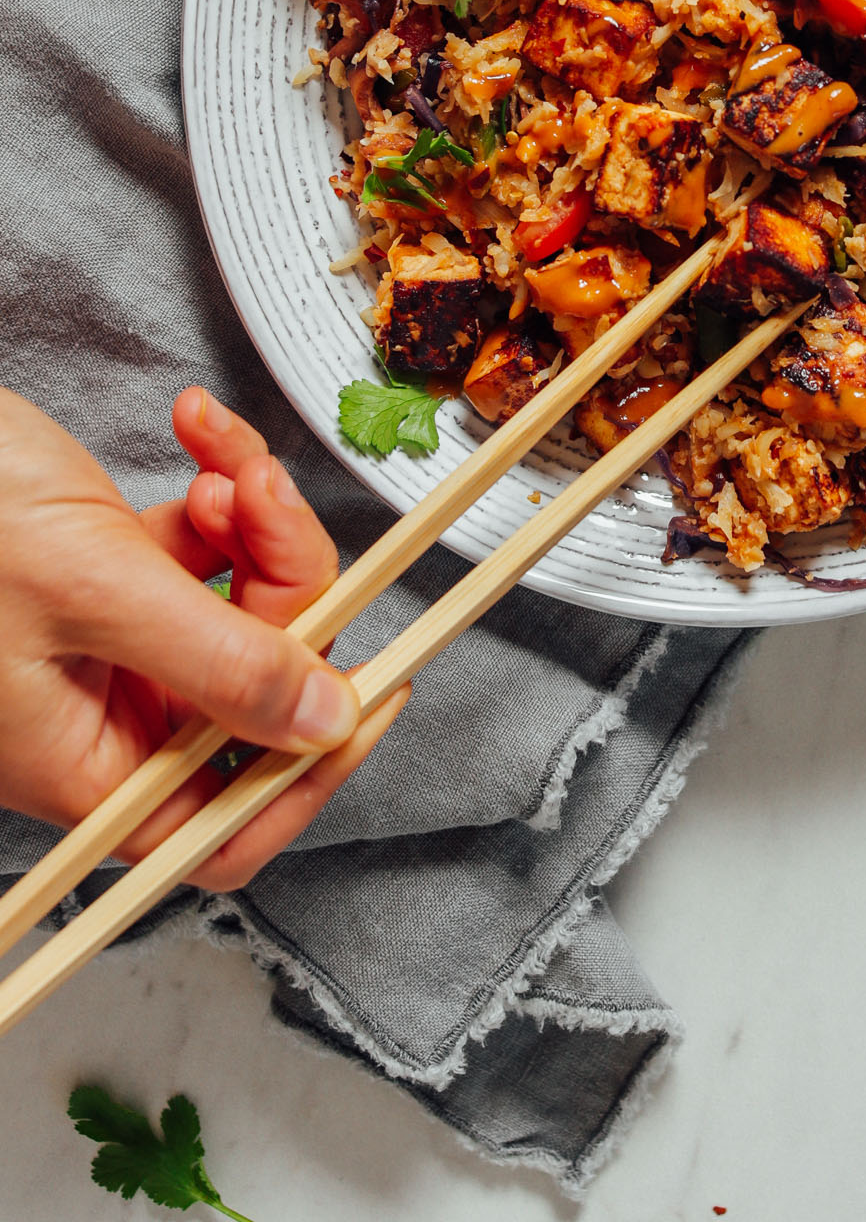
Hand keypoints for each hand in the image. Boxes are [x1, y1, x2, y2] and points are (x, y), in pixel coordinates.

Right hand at [0, 384, 406, 890]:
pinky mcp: (114, 572)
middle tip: (268, 501)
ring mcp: (113, 642)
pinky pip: (207, 546)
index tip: (380, 689)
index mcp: (87, 765)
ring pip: (244, 602)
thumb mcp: (91, 591)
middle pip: (258, 686)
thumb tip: (323, 725)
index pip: (227, 826)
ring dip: (256, 518)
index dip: (312, 772)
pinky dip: (219, 489)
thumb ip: (218, 662)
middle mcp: (106, 715)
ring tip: (224, 458)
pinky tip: (199, 436)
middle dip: (285, 581)